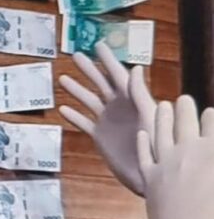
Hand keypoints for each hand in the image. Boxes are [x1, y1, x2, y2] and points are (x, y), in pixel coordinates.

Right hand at [58, 42, 155, 195]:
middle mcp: (118, 107)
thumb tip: (135, 68)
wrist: (146, 173)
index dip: (108, 59)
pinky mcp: (100, 136)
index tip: (97, 45)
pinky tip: (62, 109)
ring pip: (89, 101)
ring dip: (77, 90)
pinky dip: (74, 116)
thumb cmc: (154, 144)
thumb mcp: (148, 115)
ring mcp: (108, 121)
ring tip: (63, 79)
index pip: (117, 74)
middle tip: (76, 55)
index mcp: (131, 99)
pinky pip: (84, 123)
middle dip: (89, 69)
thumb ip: (140, 93)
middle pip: (100, 83)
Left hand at [137, 97, 213, 218]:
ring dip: (161, 116)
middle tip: (183, 100)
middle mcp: (188, 152)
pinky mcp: (149, 178)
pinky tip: (142, 134)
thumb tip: (210, 151)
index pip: (213, 122)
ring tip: (162, 105)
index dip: (211, 117)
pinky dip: (144, 142)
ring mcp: (165, 164)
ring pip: (161, 131)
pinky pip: (144, 154)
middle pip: (185, 120)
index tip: (210, 113)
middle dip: (185, 107)